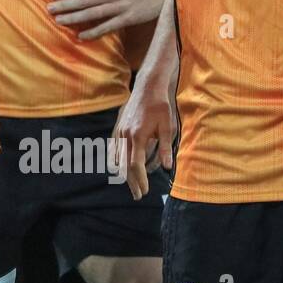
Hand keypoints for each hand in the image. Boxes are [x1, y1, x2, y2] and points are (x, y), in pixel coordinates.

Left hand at [46, 0, 168, 39]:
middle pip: (85, 0)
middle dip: (66, 5)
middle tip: (49, 9)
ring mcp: (120, 7)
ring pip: (93, 14)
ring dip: (74, 18)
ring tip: (59, 21)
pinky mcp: (128, 19)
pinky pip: (108, 27)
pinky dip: (94, 32)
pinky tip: (80, 36)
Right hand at [112, 81, 175, 199]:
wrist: (147, 87)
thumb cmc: (159, 106)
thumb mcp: (167, 127)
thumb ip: (165, 148)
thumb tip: (166, 167)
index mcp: (138, 136)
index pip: (136, 165)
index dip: (141, 180)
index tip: (146, 191)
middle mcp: (125, 135)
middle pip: (125, 165)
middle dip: (131, 182)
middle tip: (138, 195)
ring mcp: (119, 131)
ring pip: (118, 158)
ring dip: (124, 173)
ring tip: (131, 185)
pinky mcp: (118, 128)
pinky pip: (115, 149)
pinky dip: (118, 161)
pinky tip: (122, 167)